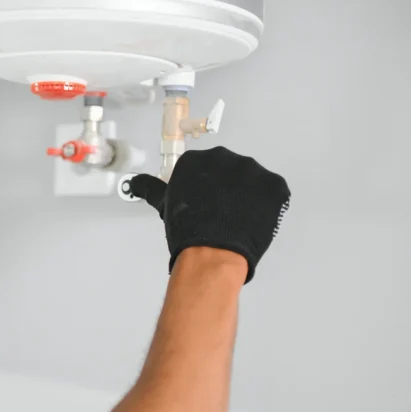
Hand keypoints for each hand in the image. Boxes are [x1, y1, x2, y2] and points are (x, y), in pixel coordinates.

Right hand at [126, 147, 290, 282]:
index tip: (205, 202)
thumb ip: (150, 188)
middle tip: (220, 214)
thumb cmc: (187, 229)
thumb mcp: (164, 205)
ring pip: (252, 182)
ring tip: (237, 220)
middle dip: (228, 190)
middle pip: (229, 171)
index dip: (205, 187)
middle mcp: (227, 158)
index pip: (204, 168)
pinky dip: (266, 206)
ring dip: (248, 197)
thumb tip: (135, 183)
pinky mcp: (275, 186)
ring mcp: (254, 172)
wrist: (213, 253)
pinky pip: (272, 193)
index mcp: (199, 159)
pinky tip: (253, 220)